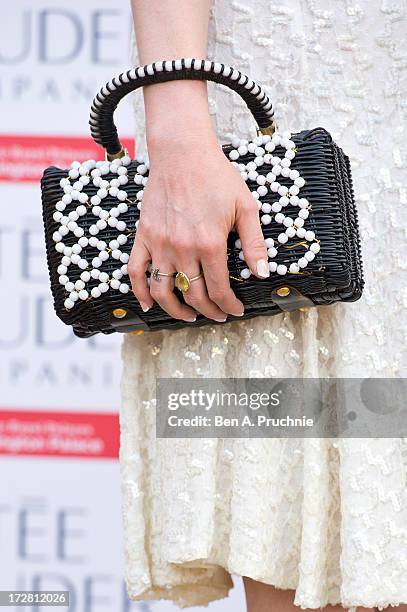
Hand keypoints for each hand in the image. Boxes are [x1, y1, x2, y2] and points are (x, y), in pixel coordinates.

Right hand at [128, 91, 268, 321]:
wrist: (183, 153)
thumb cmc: (216, 176)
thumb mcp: (246, 207)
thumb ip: (254, 243)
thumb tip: (262, 273)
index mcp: (209, 244)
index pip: (219, 289)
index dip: (229, 306)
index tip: (235, 310)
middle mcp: (182, 248)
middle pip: (193, 294)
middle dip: (208, 311)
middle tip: (217, 314)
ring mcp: (159, 244)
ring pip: (163, 290)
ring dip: (176, 310)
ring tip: (188, 316)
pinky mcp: (144, 236)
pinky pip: (136, 271)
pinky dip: (140, 292)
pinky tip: (149, 305)